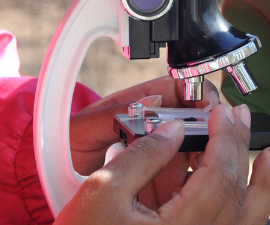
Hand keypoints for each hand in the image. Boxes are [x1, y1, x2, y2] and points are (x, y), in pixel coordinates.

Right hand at [58, 103, 269, 224]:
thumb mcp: (103, 190)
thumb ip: (143, 155)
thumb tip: (174, 129)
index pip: (218, 175)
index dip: (223, 137)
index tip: (221, 111)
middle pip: (236, 194)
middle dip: (241, 149)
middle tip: (241, 118)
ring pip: (244, 219)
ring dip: (258, 183)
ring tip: (269, 154)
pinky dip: (244, 206)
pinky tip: (248, 187)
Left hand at [69, 76, 218, 206]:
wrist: (54, 173)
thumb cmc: (66, 143)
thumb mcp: (84, 127)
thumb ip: (114, 115)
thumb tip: (152, 102)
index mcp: (139, 101)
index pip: (180, 87)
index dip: (198, 93)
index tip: (207, 105)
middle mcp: (154, 124)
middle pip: (194, 117)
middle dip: (209, 124)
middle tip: (215, 136)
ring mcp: (158, 149)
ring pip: (194, 145)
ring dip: (204, 150)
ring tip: (206, 160)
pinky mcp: (158, 174)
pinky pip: (182, 171)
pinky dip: (191, 174)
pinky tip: (192, 181)